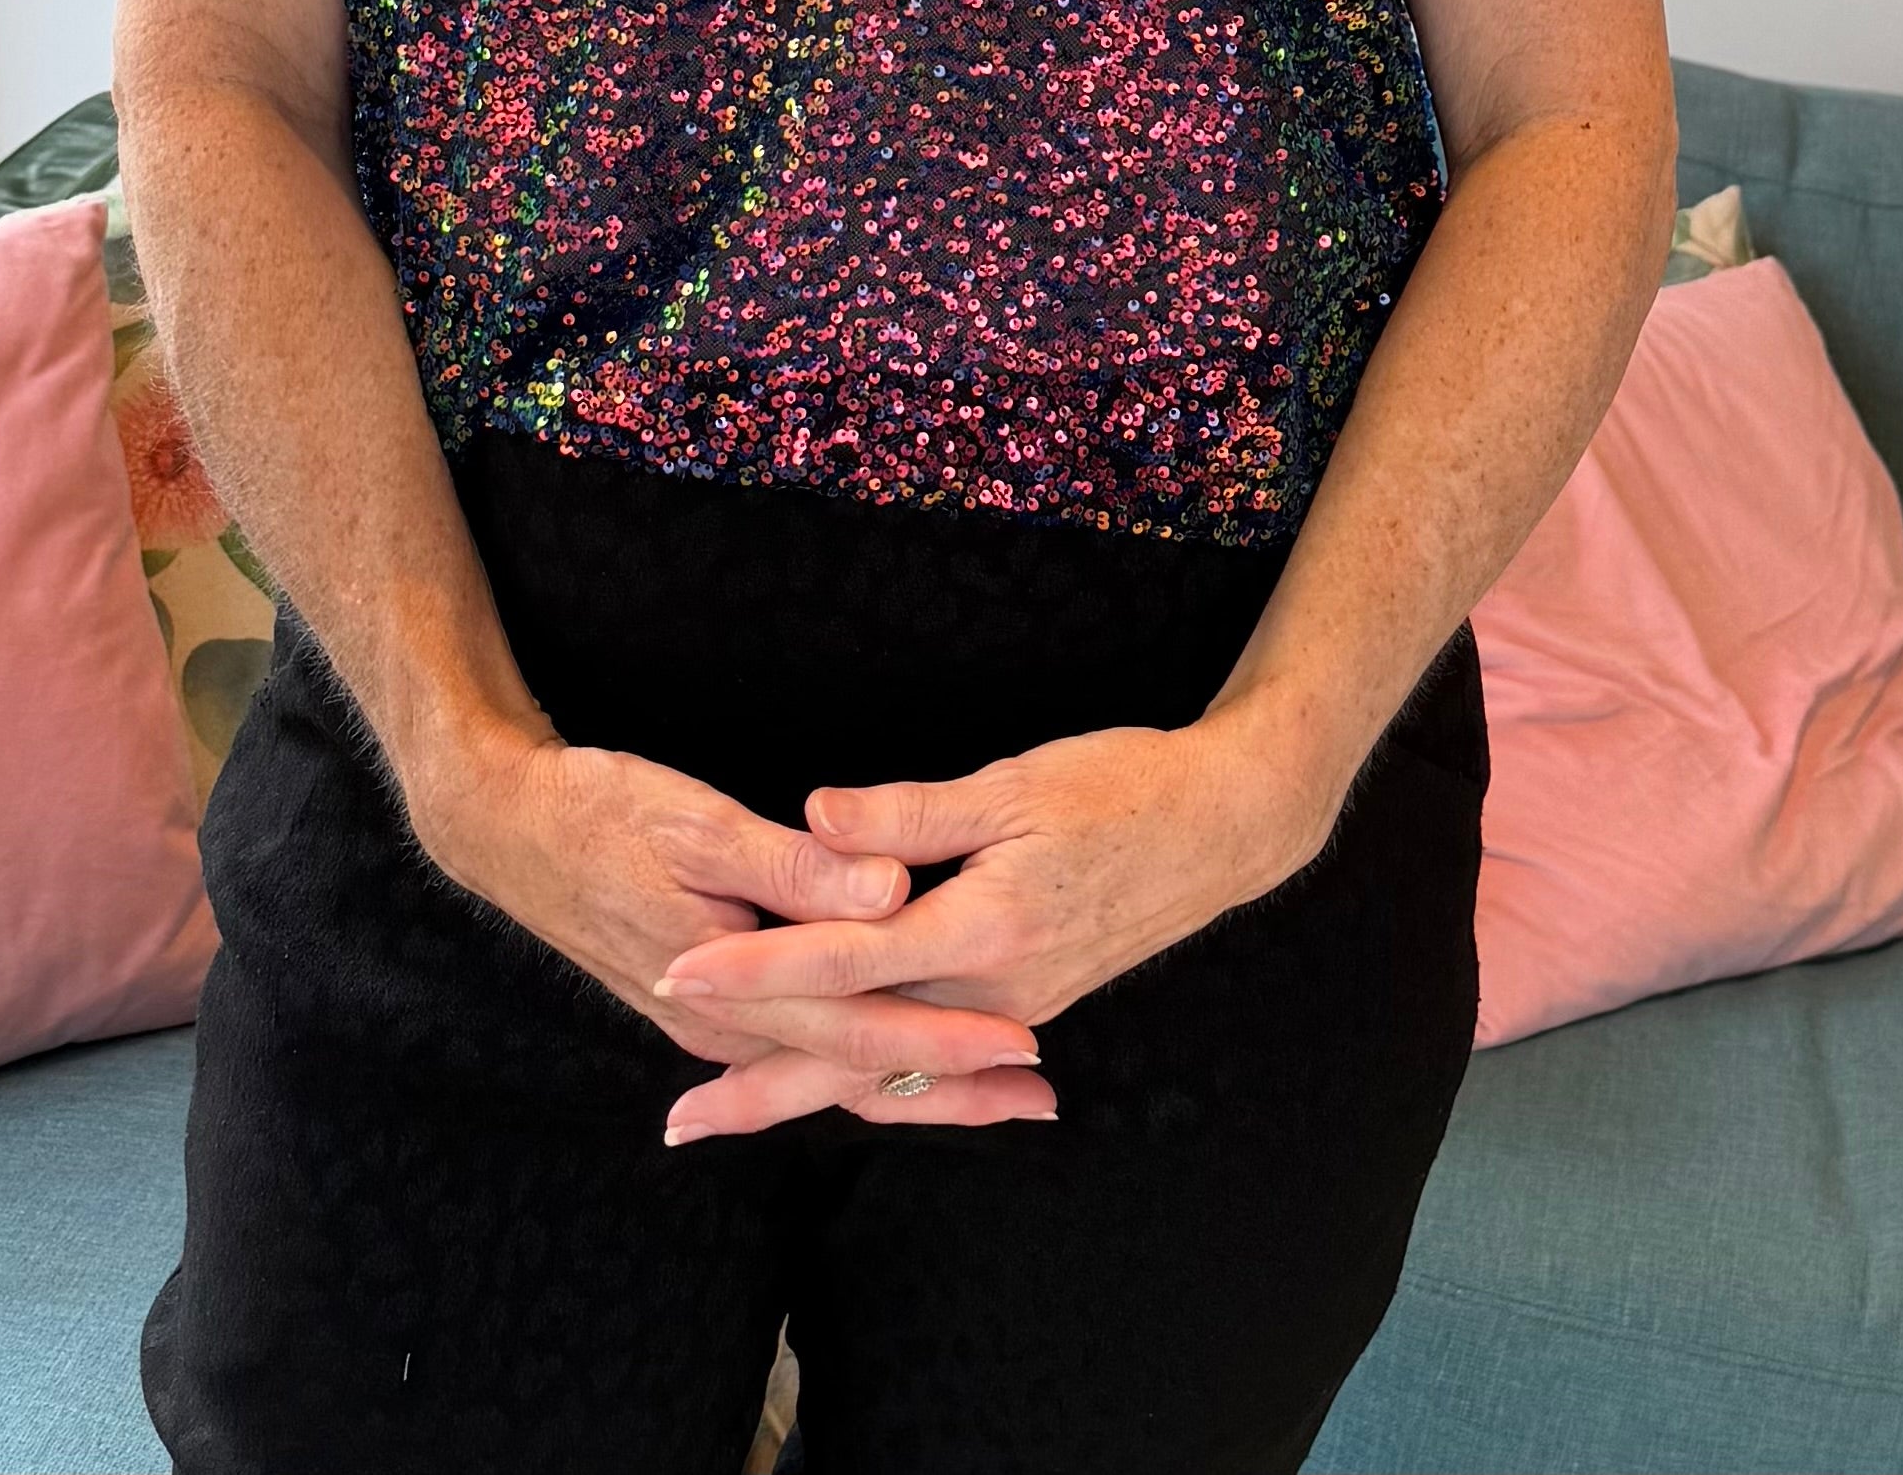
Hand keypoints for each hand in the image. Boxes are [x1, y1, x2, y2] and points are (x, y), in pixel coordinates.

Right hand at [403, 721, 1057, 1132]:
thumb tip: (890, 888)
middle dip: (952, 1088)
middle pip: (857, 1071)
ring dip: (916, 1083)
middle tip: (1042, 1097)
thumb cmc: (598, 809)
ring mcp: (712, 1021)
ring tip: (998, 1092)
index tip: (1024, 1045)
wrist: (505, 828)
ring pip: (831, 1070)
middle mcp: (724, 1023)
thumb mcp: (695, 819)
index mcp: (729, 984)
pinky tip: (896, 1065)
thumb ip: (796, 864)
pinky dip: (860, 1064)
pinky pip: (799, 1052)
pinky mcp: (706, 1004)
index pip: (861, 1028)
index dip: (947, 1037)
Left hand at [649, 714, 1331, 1143]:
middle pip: (856, 1051)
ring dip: (811, 1092)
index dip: (756, 966)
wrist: (1226, 827)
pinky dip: (879, 1080)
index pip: (842, 959)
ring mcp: (1015, 1007)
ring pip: (893, 1067)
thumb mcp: (1016, 784)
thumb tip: (815, 818)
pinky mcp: (1029, 1000)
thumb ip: (910, 813)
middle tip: (676, 1117)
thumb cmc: (1122, 786)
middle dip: (762, 1083)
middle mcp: (995, 991)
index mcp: (982, 930)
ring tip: (730, 1114)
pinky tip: (840, 1088)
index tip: (679, 968)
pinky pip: (936, 1060)